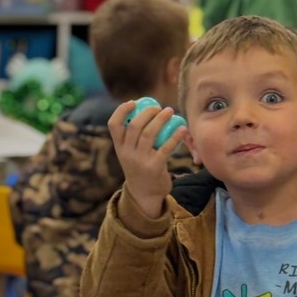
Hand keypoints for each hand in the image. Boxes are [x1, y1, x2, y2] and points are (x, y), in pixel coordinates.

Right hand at [108, 101, 187, 218]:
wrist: (144, 194)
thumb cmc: (139, 167)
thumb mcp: (129, 154)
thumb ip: (132, 137)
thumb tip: (145, 111)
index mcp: (119, 147)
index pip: (114, 125)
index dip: (121, 111)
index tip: (133, 102)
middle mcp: (127, 153)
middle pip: (134, 126)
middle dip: (147, 112)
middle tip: (158, 107)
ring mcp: (140, 160)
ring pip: (149, 134)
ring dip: (161, 119)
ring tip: (170, 111)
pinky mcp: (155, 167)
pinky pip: (166, 148)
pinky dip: (175, 136)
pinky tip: (182, 128)